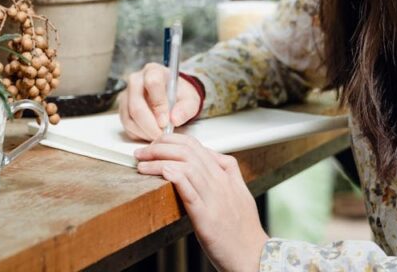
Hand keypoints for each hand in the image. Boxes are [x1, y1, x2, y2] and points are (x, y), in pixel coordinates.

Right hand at [118, 62, 201, 140]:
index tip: (166, 121)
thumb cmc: (180, 95)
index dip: (159, 104)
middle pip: (136, 104)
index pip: (152, 83)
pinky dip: (138, 133)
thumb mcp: (190, 99)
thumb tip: (174, 119)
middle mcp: (136, 80)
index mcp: (154, 71)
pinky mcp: (122, 108)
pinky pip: (126, 124)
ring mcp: (126, 94)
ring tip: (158, 135)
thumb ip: (186, 108)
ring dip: (144, 131)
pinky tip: (150, 133)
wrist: (171, 96)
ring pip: (129, 117)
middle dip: (149, 124)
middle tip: (161, 134)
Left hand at [136, 134, 267, 271]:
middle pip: (188, 152)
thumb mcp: (241, 192)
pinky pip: (190, 192)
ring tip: (142, 164)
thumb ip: (228, 172)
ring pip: (186, 167)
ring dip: (159, 160)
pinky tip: (163, 172)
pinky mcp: (207, 218)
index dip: (172, 140)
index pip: (196, 145)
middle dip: (160, 146)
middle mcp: (220, 183)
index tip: (157, 144)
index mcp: (226, 175)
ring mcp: (214, 199)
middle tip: (143, 152)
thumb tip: (213, 157)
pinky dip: (175, 177)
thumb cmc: (244, 229)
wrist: (254, 255)